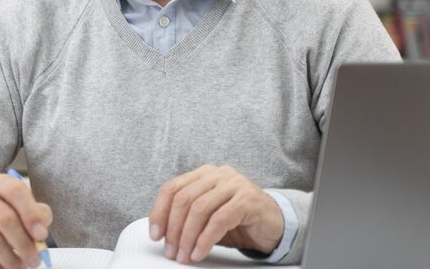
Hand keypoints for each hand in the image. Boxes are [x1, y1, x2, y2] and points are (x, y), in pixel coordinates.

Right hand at [0, 173, 52, 268]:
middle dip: (24, 244)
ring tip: (20, 267)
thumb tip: (42, 230)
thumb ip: (33, 214)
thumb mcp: (12, 208)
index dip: (31, 214)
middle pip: (5, 218)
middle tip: (34, 259)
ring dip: (11, 259)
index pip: (15, 190)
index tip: (41, 235)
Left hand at [149, 164, 283, 264]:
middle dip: (173, 229)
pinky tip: (199, 252)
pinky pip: (219, 220)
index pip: (172, 188)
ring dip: (187, 237)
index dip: (160, 212)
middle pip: (184, 199)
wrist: (275, 225)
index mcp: (204, 174)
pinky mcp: (247, 199)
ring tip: (184, 255)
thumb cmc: (238, 221)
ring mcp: (234, 184)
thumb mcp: (207, 216)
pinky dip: (205, 239)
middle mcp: (218, 174)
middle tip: (171, 251)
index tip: (155, 234)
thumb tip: (161, 232)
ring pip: (199, 209)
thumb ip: (187, 216)